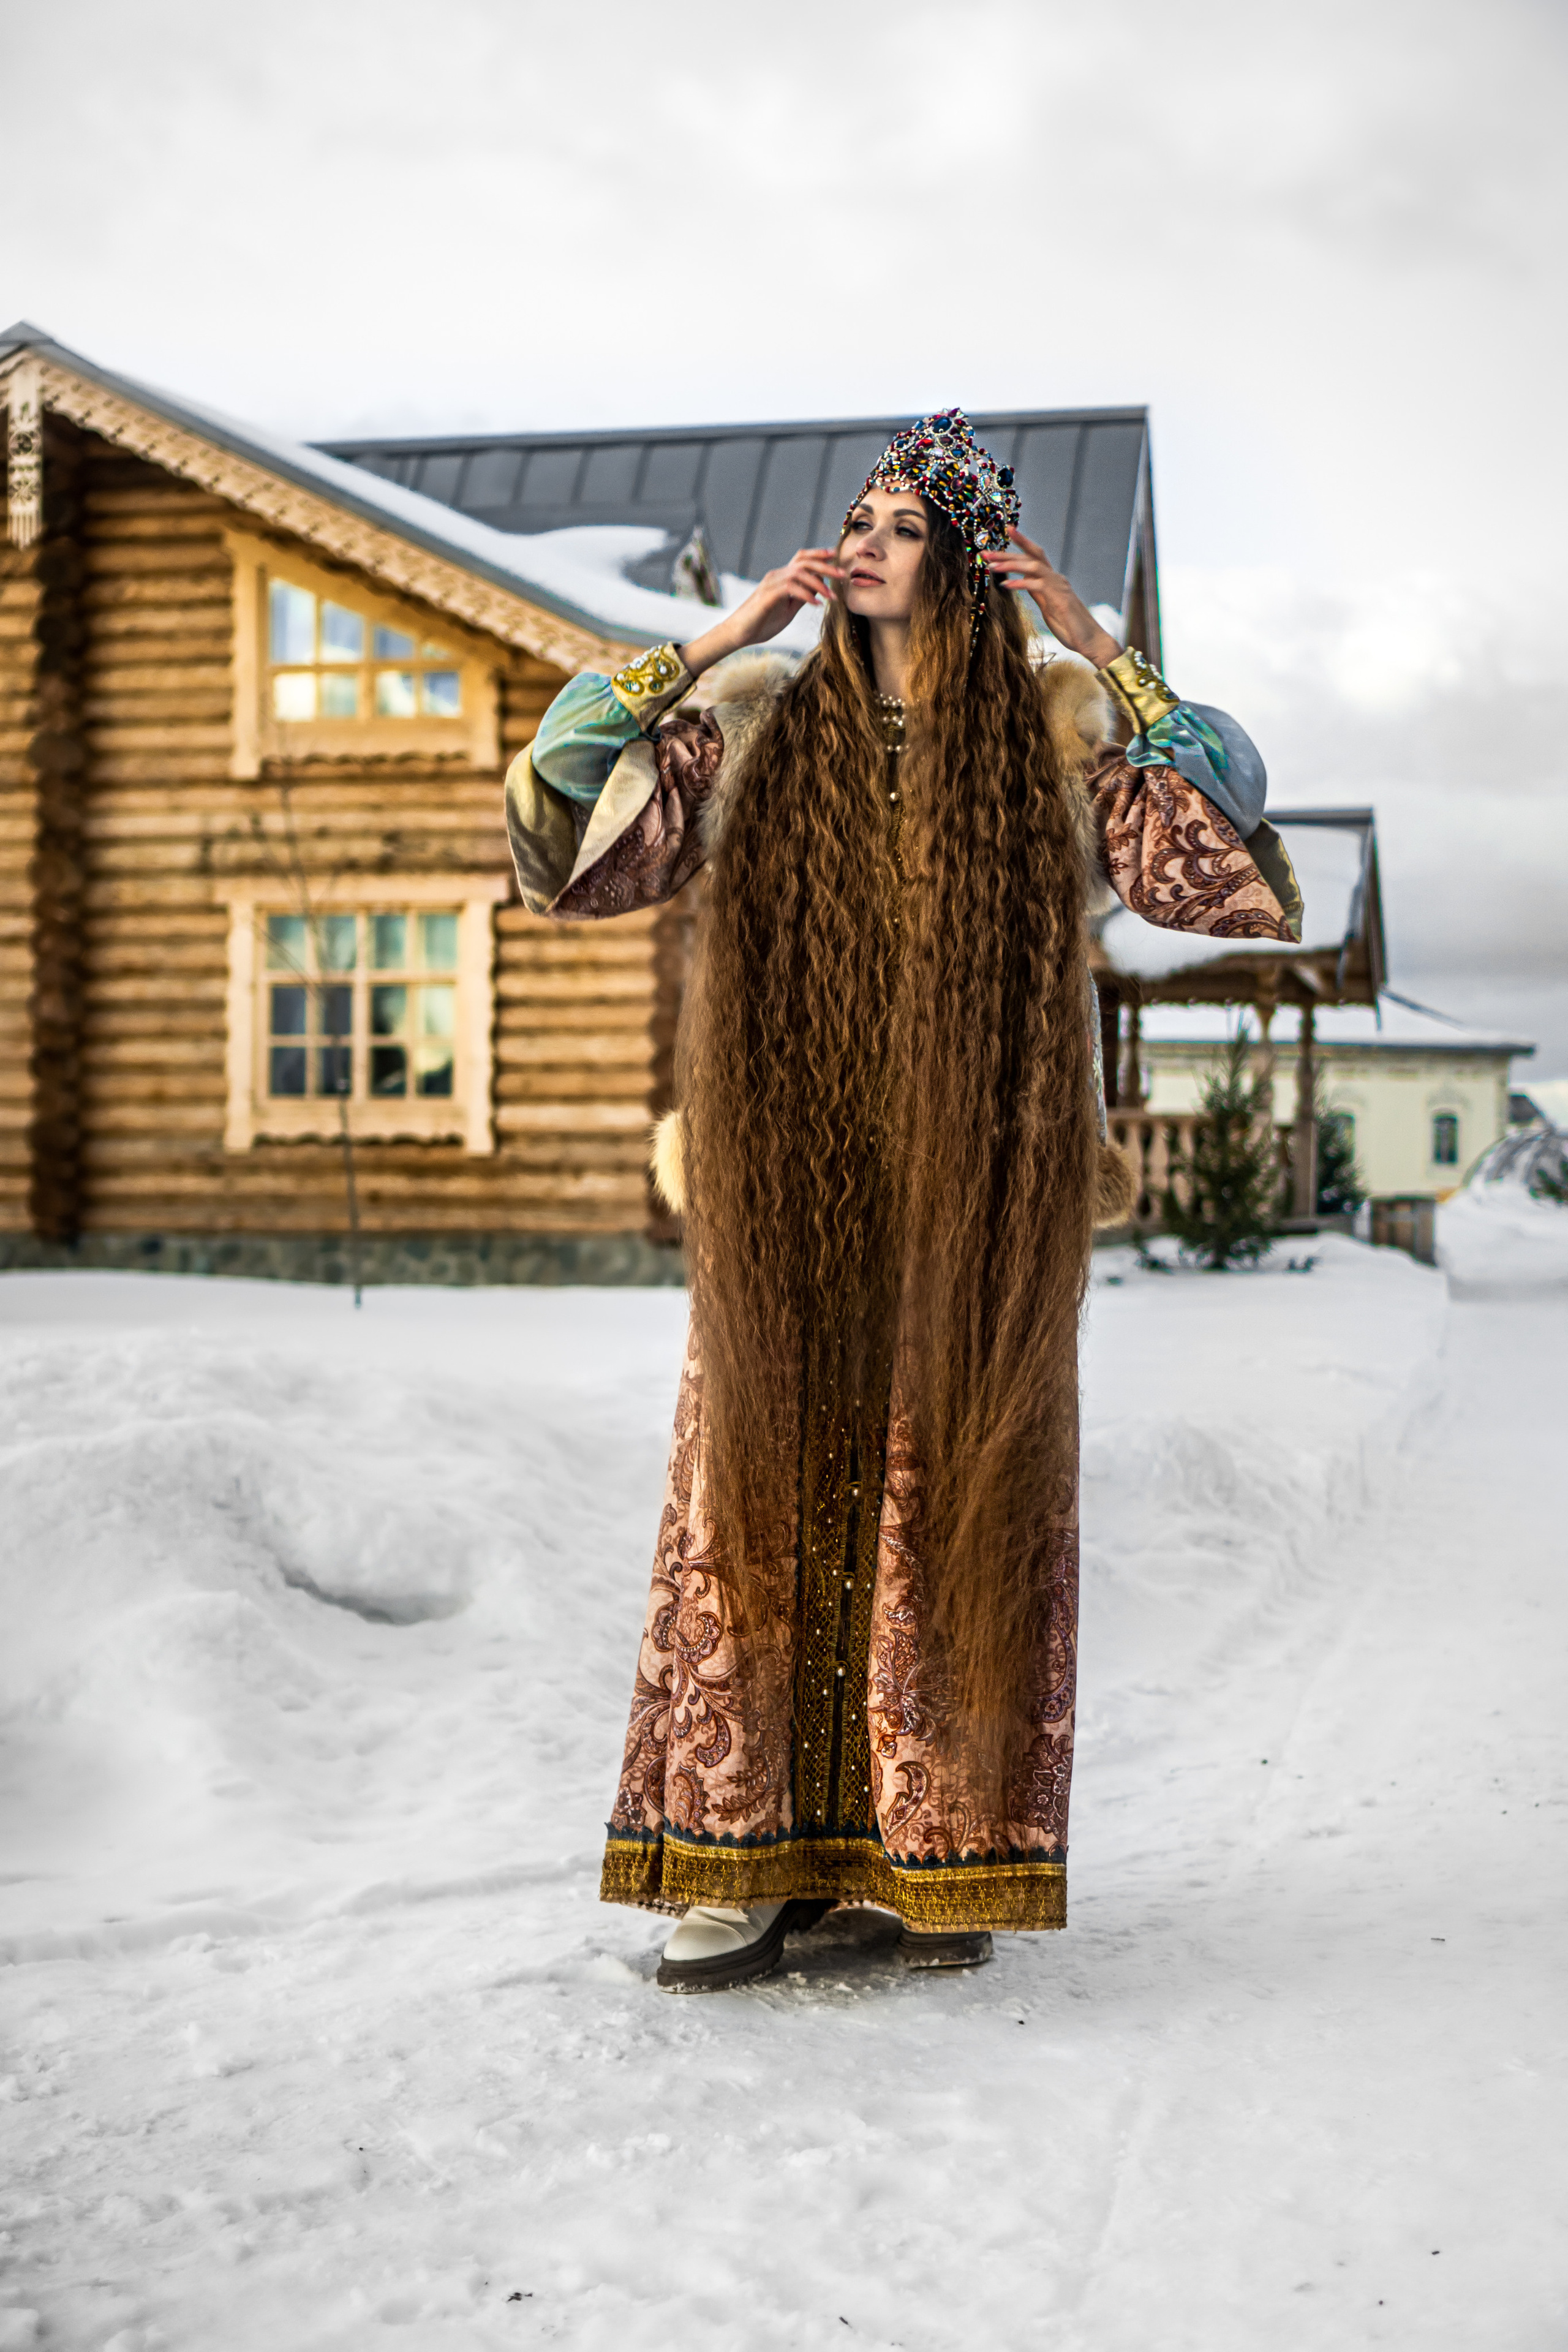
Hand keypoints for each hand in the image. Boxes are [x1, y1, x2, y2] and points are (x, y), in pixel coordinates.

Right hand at [680, 547, 843, 679]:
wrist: (739, 633)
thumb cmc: (762, 623)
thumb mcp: (788, 609)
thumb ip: (802, 597)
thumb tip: (819, 588)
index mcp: (781, 577)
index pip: (802, 558)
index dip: (819, 554)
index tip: (836, 557)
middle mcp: (776, 576)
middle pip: (804, 561)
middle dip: (826, 566)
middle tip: (842, 574)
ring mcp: (771, 584)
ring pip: (799, 573)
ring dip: (819, 583)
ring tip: (832, 596)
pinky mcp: (767, 596)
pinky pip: (790, 589)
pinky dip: (806, 594)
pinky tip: (816, 604)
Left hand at [982, 529, 1121, 667]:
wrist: (1091, 641)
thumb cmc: (1070, 627)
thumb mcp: (1048, 607)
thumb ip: (1037, 593)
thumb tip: (1023, 583)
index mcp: (1052, 580)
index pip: (1035, 555)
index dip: (1021, 541)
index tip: (1006, 530)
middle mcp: (1056, 578)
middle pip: (1031, 557)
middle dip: (1007, 553)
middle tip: (985, 552)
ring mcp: (1059, 587)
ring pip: (1033, 566)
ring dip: (1010, 564)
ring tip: (991, 566)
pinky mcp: (1060, 599)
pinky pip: (1037, 585)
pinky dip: (1020, 583)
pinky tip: (1006, 585)